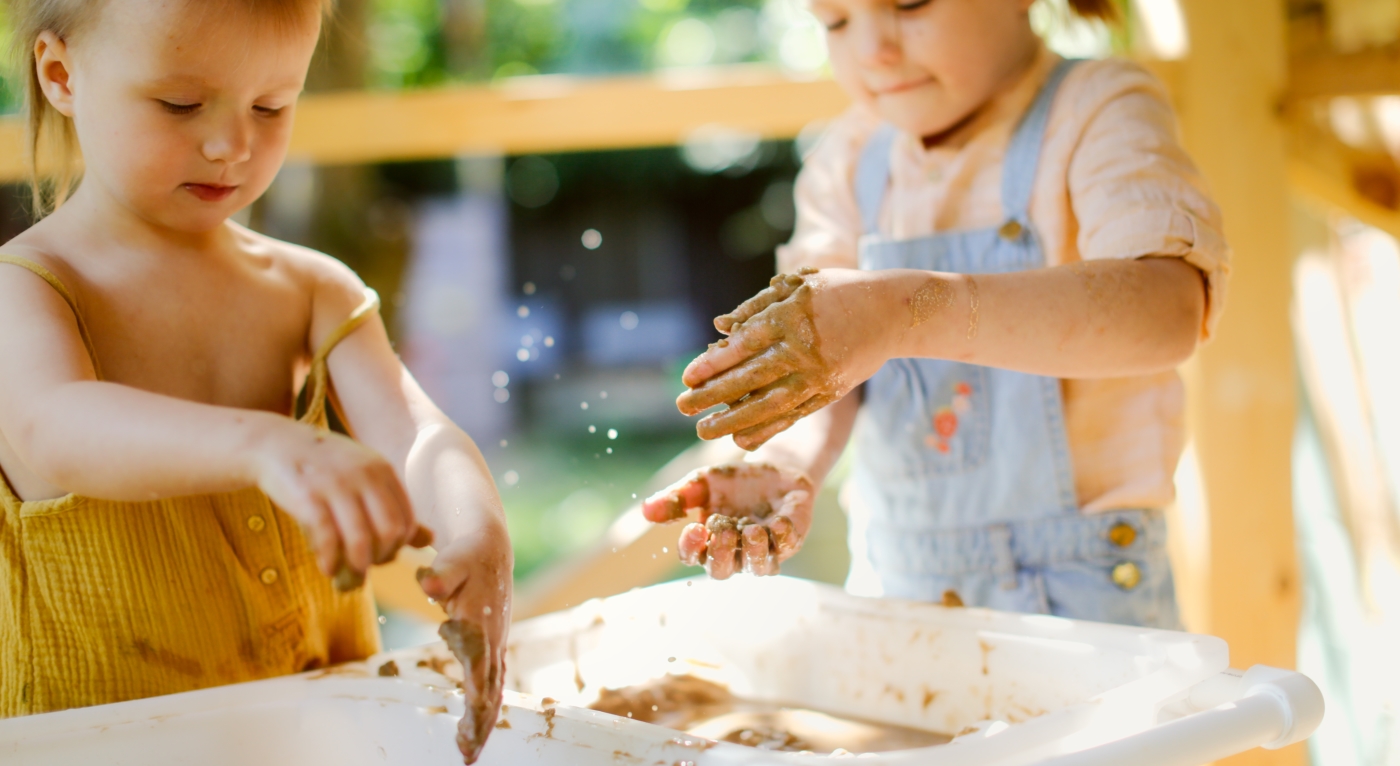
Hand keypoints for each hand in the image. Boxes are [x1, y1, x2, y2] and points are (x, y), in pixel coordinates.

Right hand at [252, 422, 431, 579]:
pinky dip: (330, 561)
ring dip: (356, 567)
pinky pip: (327, 540)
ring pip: (360, 540)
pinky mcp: (307, 497)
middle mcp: (364, 475)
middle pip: (389, 532)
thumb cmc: (324, 468)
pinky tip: (326, 568)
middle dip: (380, 558)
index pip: (406, 520)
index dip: (397, 546)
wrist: (274, 444)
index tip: (380, 556)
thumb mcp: (365, 478)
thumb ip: (394, 507)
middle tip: (365, 567)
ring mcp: (336, 485)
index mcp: (382, 470)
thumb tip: (429, 539)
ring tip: (346, 577)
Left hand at [418, 528, 511, 764]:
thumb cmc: (464, 556)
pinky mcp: (492, 647)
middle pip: (489, 690)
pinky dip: (486, 708)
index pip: (480, 670)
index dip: (475, 701)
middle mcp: (492, 641)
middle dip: (480, 724)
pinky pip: (491, 684)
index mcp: (481, 626)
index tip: (468, 727)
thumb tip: (427, 585)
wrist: (488, 549)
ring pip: (493, 691)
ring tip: (469, 752)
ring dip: (483, 722)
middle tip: (466, 755)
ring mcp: (495, 646)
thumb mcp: (451, 561)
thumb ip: (441, 575)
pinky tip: (478, 728)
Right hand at [642, 462, 813, 579]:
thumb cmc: (734, 481)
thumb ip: (677, 497)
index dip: (691, 548)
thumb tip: (646, 510)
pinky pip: (786, 547)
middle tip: (723, 531)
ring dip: (753, 553)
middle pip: (723, 571)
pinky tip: (779, 520)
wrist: (774, 467)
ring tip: (751, 531)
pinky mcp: (790, 539)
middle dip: (721, 555)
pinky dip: (782, 537)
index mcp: (709, 542)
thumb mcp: (702, 482)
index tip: (695, 527)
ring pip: (758, 568)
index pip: (694, 557)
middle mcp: (736, 553)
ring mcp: (764, 550)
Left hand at [677, 268, 897, 449]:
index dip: (714, 362)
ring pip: (770, 404)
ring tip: (704, 431)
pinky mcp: (829, 392)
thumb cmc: (839, 292)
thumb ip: (758, 305)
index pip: (744, 344)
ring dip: (734, 420)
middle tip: (682, 407)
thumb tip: (720, 325)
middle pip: (750, 377)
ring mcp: (817, 376)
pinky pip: (793, 415)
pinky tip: (741, 439)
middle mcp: (803, 350)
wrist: (893, 313)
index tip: (687, 376)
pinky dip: (767, 429)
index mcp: (791, 317)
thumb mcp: (799, 286)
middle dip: (713, 395)